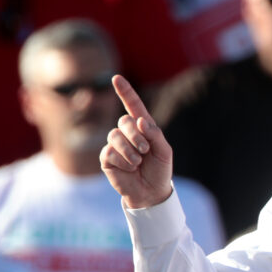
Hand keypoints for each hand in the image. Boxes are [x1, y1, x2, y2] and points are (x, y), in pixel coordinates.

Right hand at [100, 75, 173, 208]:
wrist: (151, 193)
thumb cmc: (159, 170)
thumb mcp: (164, 151)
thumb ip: (155, 134)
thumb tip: (140, 120)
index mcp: (143, 128)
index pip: (133, 106)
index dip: (125, 92)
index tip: (116, 78)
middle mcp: (127, 133)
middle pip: (124, 121)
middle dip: (136, 136)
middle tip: (145, 151)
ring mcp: (115, 145)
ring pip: (115, 136)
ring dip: (130, 150)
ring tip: (138, 162)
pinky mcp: (106, 158)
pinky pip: (110, 152)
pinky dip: (122, 161)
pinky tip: (128, 168)